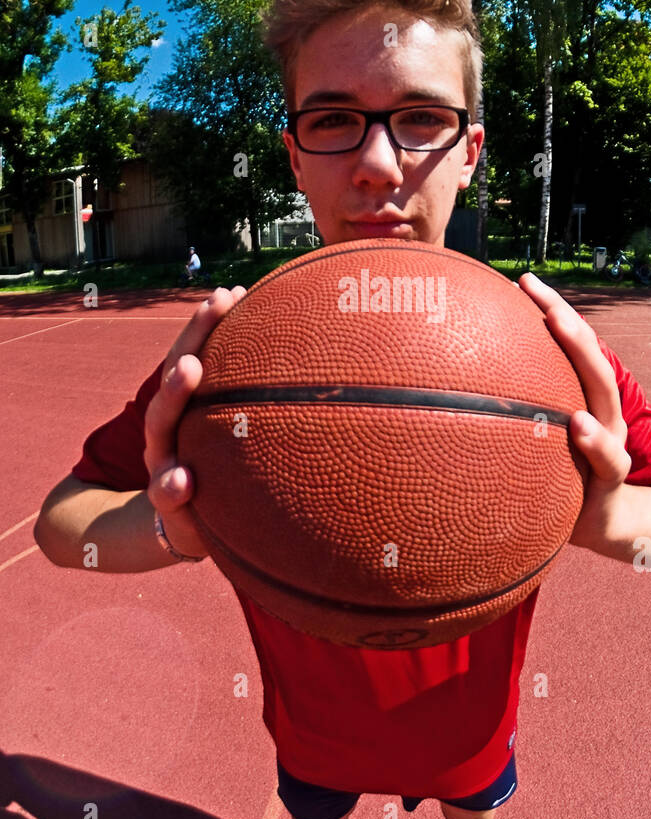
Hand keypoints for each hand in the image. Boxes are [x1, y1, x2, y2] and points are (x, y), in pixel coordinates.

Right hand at [144, 285, 246, 557]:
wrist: (186, 527)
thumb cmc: (224, 472)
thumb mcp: (239, 437)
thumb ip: (261, 406)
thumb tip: (321, 361)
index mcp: (190, 407)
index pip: (197, 353)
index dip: (210, 322)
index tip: (234, 292)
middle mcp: (172, 426)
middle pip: (177, 373)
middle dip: (195, 335)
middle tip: (215, 304)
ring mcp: (164, 459)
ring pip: (161, 424)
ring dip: (174, 394)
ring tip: (190, 368)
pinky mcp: (167, 502)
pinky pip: (166, 493)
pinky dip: (172, 484)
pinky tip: (183, 479)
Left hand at [518, 272, 631, 551]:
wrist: (608, 525)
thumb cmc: (564, 476)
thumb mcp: (542, 443)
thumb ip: (515, 416)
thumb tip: (455, 391)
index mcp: (585, 400)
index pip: (571, 347)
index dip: (550, 310)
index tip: (520, 279)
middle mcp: (602, 412)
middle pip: (588, 357)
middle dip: (564, 319)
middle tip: (536, 289)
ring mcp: (612, 442)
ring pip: (604, 394)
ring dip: (583, 357)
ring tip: (559, 324)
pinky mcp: (613, 479)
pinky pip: (608, 459)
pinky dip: (595, 440)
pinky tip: (578, 424)